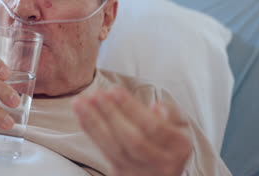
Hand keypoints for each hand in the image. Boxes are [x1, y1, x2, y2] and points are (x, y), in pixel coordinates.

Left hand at [73, 88, 191, 175]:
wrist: (160, 171)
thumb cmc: (167, 141)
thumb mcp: (179, 126)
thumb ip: (171, 113)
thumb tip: (156, 107)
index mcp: (179, 146)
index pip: (154, 127)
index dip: (132, 108)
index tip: (115, 90)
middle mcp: (162, 162)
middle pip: (133, 140)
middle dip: (111, 115)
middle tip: (95, 94)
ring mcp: (141, 172)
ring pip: (115, 148)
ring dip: (94, 122)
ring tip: (80, 102)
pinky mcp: (122, 175)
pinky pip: (104, 152)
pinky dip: (91, 131)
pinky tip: (81, 115)